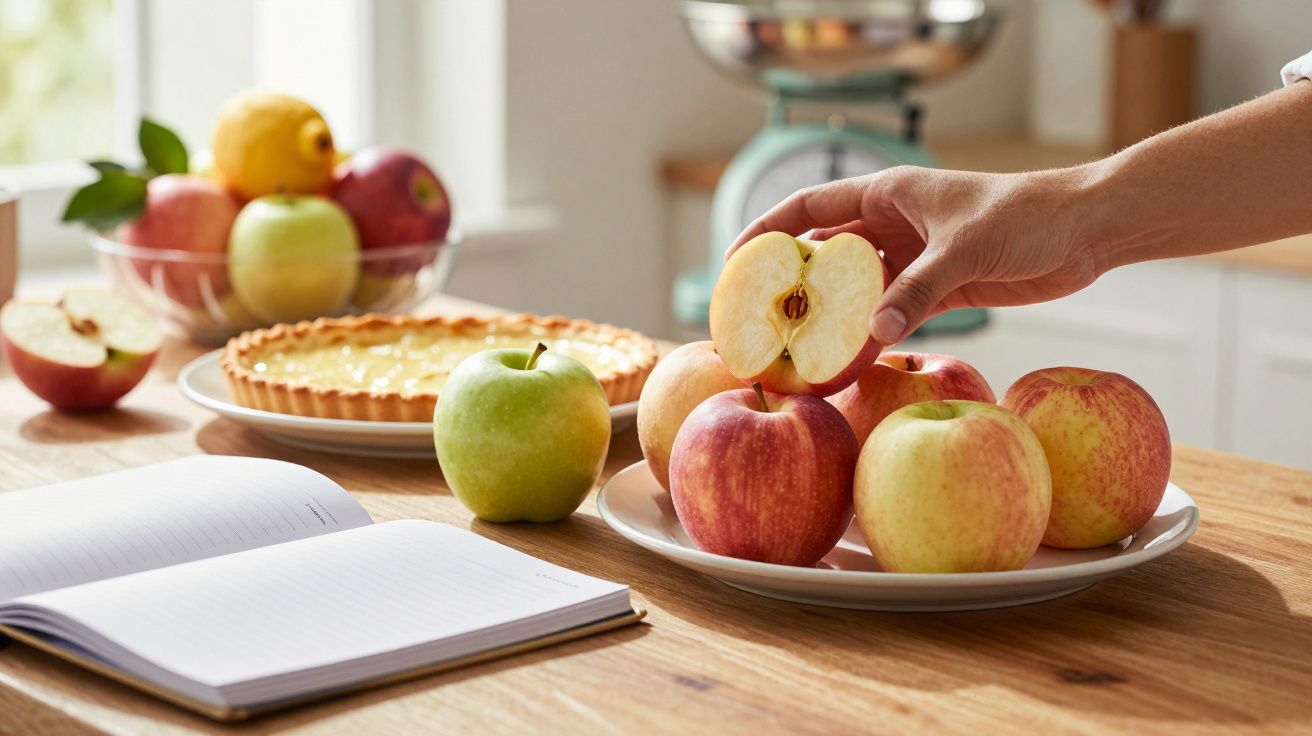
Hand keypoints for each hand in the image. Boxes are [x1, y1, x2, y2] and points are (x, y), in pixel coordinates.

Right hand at [727, 166, 1103, 344]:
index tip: (733, 266)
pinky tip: (848, 362)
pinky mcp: (936, 290)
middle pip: (824, 256)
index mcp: (887, 194)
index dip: (765, 234)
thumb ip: (917, 289)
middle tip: (758, 324)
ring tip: (797, 354)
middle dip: (791, 287)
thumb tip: (873, 333)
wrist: (1086, 229)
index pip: (807, 208)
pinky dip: (869, 337)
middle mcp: (890, 225)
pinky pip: (889, 316)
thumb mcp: (965, 248)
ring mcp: (911, 259)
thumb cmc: (1027, 216)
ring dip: (830, 319)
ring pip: (854, 292)